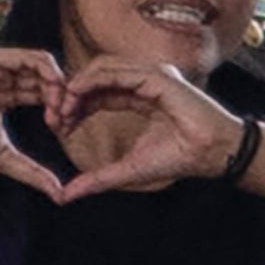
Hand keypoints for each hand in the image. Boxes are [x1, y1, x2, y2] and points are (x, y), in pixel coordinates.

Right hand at [0, 48, 67, 196]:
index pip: (44, 92)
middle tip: (68, 120)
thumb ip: (31, 172)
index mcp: (7, 92)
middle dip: (63, 97)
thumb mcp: (3, 157)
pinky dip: (46, 74)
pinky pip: (29, 57)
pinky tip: (50, 95)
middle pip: (47, 78)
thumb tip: (58, 193)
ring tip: (59, 108)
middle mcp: (4, 75)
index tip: (66, 130)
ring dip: (58, 85)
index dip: (60, 108)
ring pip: (43, 64)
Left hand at [45, 57, 251, 199]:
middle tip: (54, 116)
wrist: (210, 154)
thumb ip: (96, 179)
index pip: (99, 93)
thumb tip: (65, 196)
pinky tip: (76, 94)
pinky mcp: (158, 76)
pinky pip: (118, 70)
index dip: (76, 106)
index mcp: (140, 97)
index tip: (58, 125)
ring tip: (62, 108)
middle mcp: (144, 81)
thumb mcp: (126, 170)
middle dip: (72, 94)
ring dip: (78, 86)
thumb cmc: (178, 159)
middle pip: (97, 77)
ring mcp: (152, 75)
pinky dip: (93, 79)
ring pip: (103, 68)